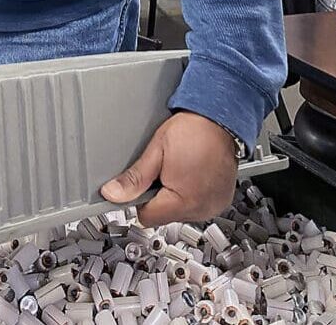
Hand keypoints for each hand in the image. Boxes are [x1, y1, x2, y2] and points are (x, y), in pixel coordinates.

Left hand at [100, 112, 237, 226]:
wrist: (219, 118)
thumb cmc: (192, 130)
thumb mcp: (156, 151)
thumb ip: (134, 177)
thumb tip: (113, 193)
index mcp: (184, 201)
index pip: (147, 217)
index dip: (140, 201)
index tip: (141, 185)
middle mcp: (202, 209)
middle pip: (165, 215)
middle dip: (159, 196)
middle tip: (164, 170)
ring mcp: (214, 206)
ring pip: (181, 212)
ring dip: (176, 196)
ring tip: (181, 169)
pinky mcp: (222, 200)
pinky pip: (199, 206)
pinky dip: (192, 194)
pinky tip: (193, 174)